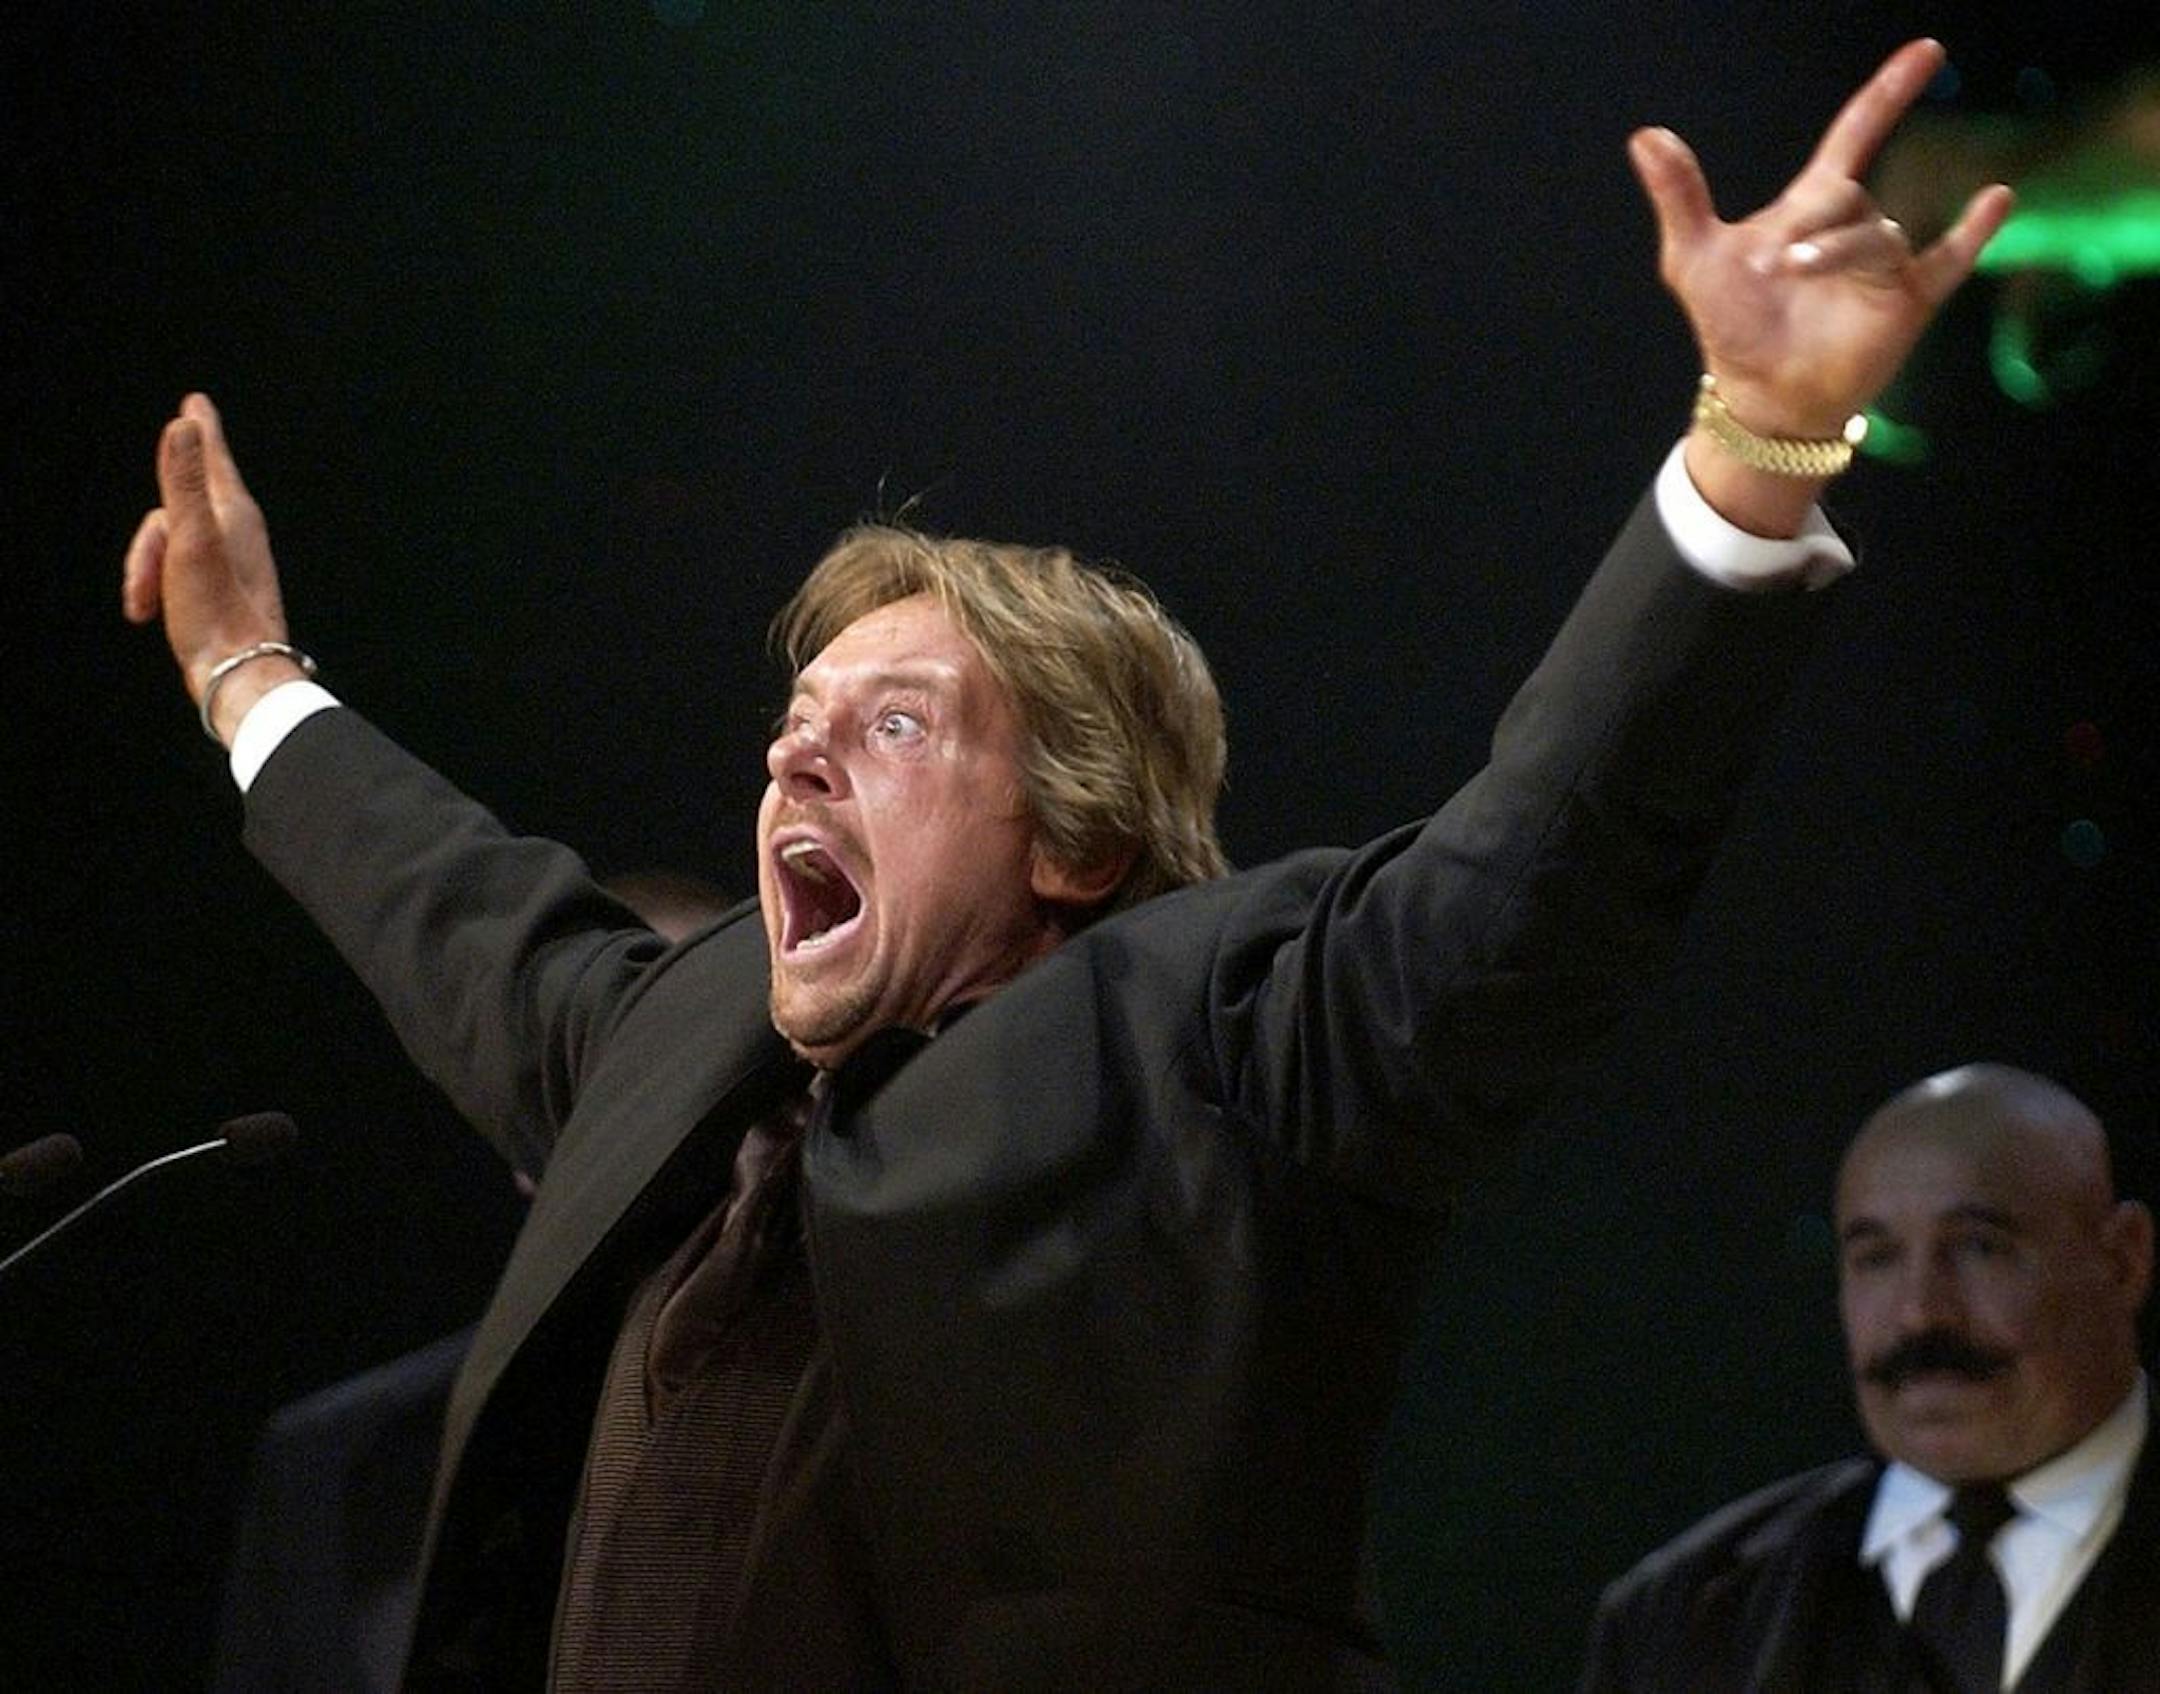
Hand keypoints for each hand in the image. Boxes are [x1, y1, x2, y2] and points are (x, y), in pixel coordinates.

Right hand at [121, 393, 299, 742]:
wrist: (236, 676)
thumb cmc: (214, 612)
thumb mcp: (190, 540)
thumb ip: (183, 482)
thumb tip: (185, 423)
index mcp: (235, 515)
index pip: (213, 460)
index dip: (201, 432)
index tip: (196, 404)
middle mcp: (239, 535)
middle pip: (175, 510)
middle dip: (146, 545)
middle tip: (141, 592)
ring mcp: (231, 563)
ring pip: (170, 544)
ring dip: (147, 574)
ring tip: (147, 609)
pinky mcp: (220, 590)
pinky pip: (176, 571)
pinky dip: (157, 589)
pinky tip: (153, 613)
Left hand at [1631, 38, 2012, 440]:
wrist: (1761, 398)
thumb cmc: (1731, 325)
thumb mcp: (1695, 259)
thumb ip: (1680, 197)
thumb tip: (1645, 137)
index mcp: (1811, 207)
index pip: (1855, 136)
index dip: (1887, 94)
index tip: (1926, 53)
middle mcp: (1856, 227)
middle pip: (1851, 195)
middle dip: (1814, 220)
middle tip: (1773, 263)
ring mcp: (1886, 264)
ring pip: (1878, 234)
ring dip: (1841, 249)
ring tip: (1796, 270)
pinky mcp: (1908, 302)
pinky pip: (1951, 259)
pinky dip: (1973, 234)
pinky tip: (1995, 200)